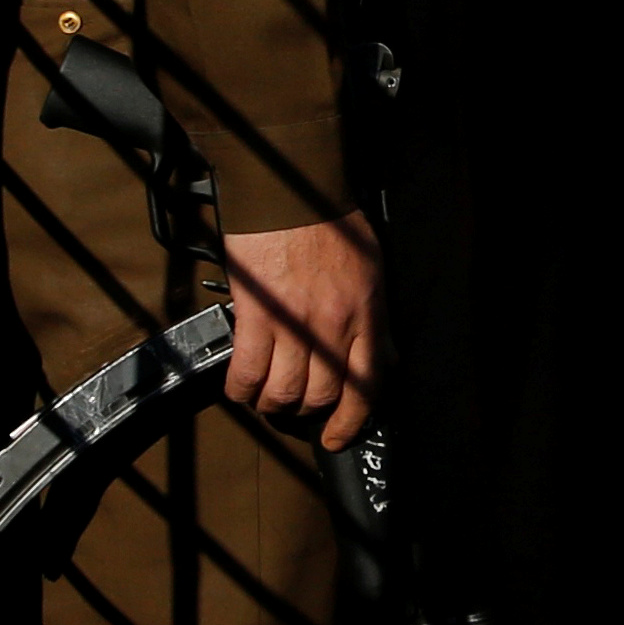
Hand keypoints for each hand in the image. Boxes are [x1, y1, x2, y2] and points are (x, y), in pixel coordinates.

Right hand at [219, 208, 381, 450]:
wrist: (289, 188)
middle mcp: (334, 325)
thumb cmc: (329, 222)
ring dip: (271, 404)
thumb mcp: (372, 268)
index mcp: (366, 314)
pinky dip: (241, 388)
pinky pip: (248, 370)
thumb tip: (384, 358)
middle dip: (305, 411)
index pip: (366, 385)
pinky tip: (239, 387)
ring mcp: (296, 322)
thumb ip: (378, 318)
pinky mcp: (258, 314)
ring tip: (264, 398)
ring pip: (285, 391)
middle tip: (291, 407)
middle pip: (323, 395)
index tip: (336, 436)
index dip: (351, 421)